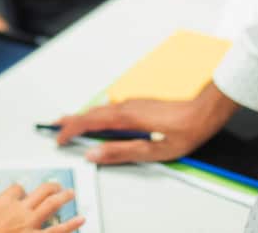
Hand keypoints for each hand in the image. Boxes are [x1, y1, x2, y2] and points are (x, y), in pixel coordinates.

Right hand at [0, 167, 83, 232]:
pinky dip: (71, 225)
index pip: (17, 188)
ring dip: (63, 199)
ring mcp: (29, 227)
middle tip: (57, 185)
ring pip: (51, 207)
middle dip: (50, 187)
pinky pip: (57, 231)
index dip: (20, 190)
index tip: (21, 192)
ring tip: (71, 194)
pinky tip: (81, 220)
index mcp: (1, 203)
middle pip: (40, 192)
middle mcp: (18, 212)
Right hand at [53, 82, 238, 164]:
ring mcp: (133, 103)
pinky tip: (99, 120)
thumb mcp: (153, 151)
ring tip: (70, 122)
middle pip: (91, 112)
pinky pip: (111, 108)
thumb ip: (121, 152)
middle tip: (53, 126)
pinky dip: (97, 114)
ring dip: (83, 116)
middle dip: (71, 120)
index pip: (89, 122)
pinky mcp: (140, 105)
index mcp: (126, 118)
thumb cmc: (184, 131)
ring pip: (101, 109)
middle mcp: (126, 106)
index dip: (71, 130)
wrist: (205, 111)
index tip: (59, 138)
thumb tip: (94, 154)